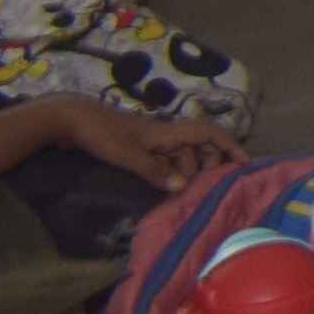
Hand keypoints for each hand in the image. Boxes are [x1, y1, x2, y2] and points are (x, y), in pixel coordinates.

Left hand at [45, 99, 230, 192]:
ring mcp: (150, 141)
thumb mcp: (128, 155)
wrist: (69, 120)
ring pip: (181, 154)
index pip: (209, 133)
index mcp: (168, 132)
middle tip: (206, 187)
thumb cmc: (101, 133)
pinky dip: (170, 172)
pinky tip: (164, 186)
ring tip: (184, 192)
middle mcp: (165, 134)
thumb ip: (155, 171)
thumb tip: (183, 187)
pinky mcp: (136, 147)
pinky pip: (164, 160)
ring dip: (187, 171)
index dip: (230, 145)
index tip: (244, 162)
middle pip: (199, 146)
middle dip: (208, 164)